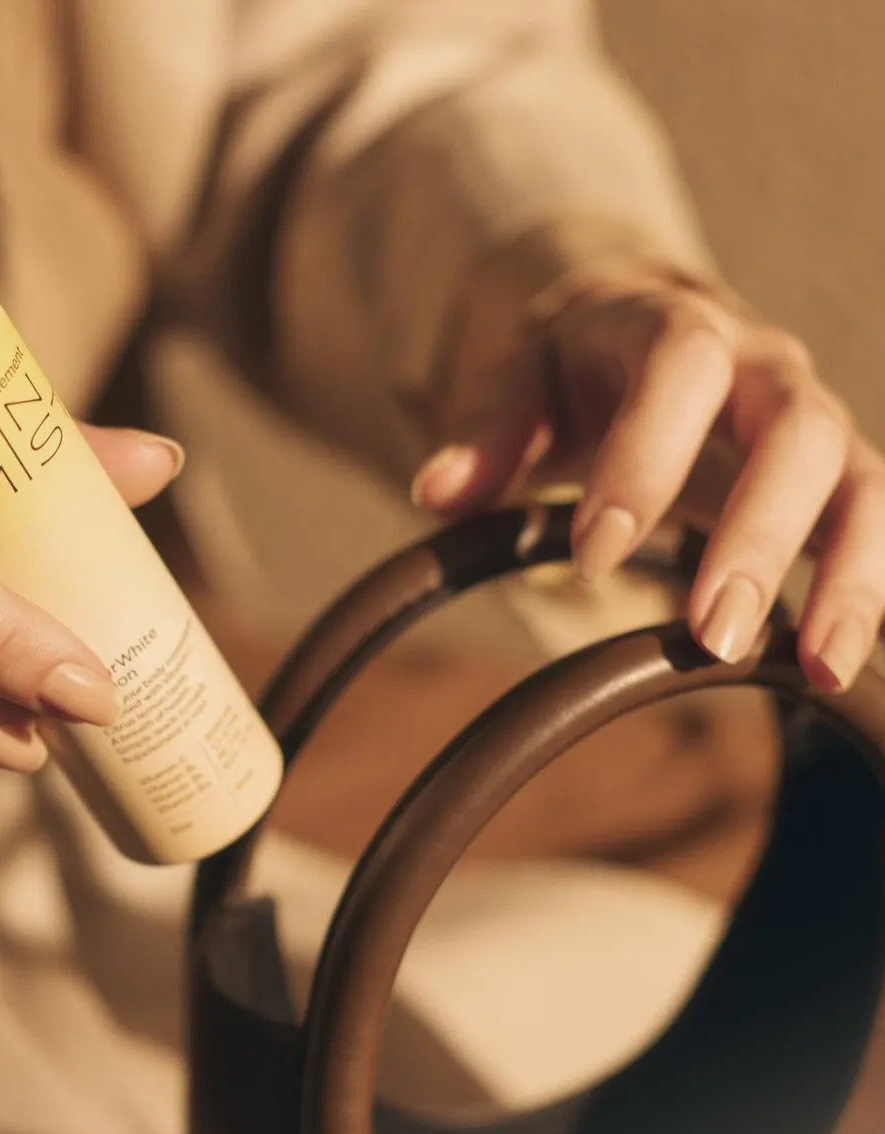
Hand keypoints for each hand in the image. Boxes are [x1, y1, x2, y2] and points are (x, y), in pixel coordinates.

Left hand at [412, 255, 882, 690]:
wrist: (632, 325)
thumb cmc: (567, 364)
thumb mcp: (515, 379)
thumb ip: (484, 432)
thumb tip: (433, 493)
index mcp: (671, 328)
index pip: (678, 370)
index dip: (645, 458)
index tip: (594, 553)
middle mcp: (761, 366)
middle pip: (793, 433)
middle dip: (755, 537)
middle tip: (709, 635)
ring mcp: (808, 420)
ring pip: (861, 483)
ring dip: (849, 577)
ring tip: (816, 667)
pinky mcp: (833, 474)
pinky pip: (872, 524)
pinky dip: (867, 592)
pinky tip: (836, 665)